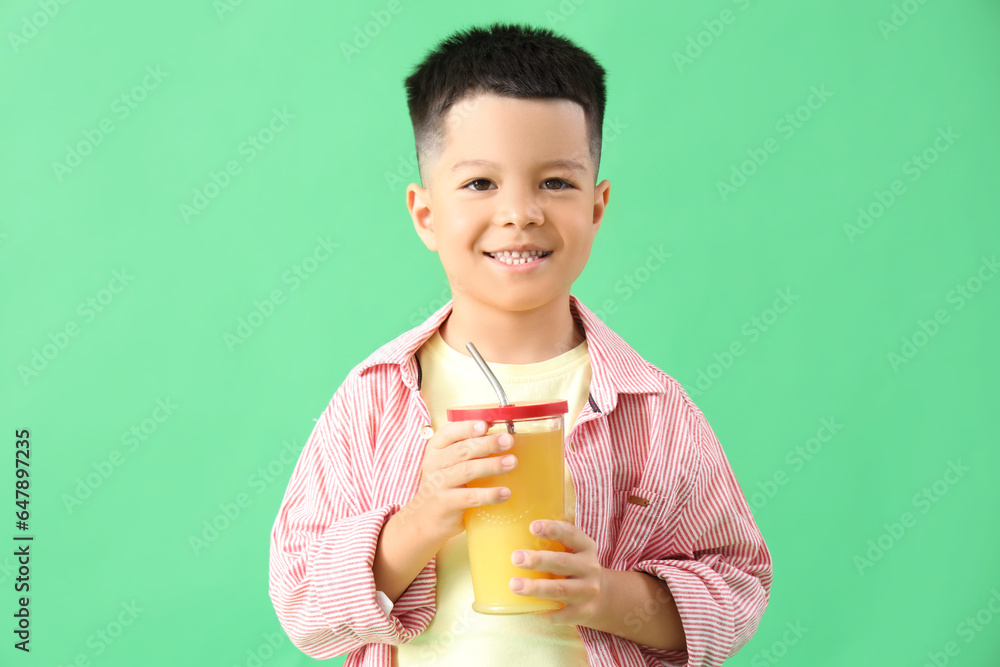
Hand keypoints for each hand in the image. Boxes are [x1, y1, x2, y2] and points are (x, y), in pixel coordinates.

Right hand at [403, 420, 516, 543]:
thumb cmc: (445, 487)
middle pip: (462, 450)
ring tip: (512, 462)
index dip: (467, 427)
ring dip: (492, 465)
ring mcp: (438, 484)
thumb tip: (500, 436)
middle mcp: (434, 464)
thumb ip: (468, 450)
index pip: (449, 432)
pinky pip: (470, 497)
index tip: (486, 425)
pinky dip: (489, 494)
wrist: (425, 520)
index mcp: (435, 449)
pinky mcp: (445, 503)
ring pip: (467, 470)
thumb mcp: (449, 465)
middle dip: (487, 443)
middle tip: (508, 440)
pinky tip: (505, 493)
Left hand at [509, 520, 606, 626]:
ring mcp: (588, 591)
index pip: (570, 534)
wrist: (602, 596)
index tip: (532, 527)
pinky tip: (529, 608)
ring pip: (560, 589)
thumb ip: (552, 543)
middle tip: (515, 558)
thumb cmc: (574, 568)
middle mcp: (589, 567)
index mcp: (585, 547)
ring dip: (536, 587)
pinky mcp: (584, 612)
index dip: (552, 529)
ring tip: (514, 585)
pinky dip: (545, 611)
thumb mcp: (572, 551)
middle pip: (562, 562)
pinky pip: (561, 613)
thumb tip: (511, 537)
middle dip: (538, 560)